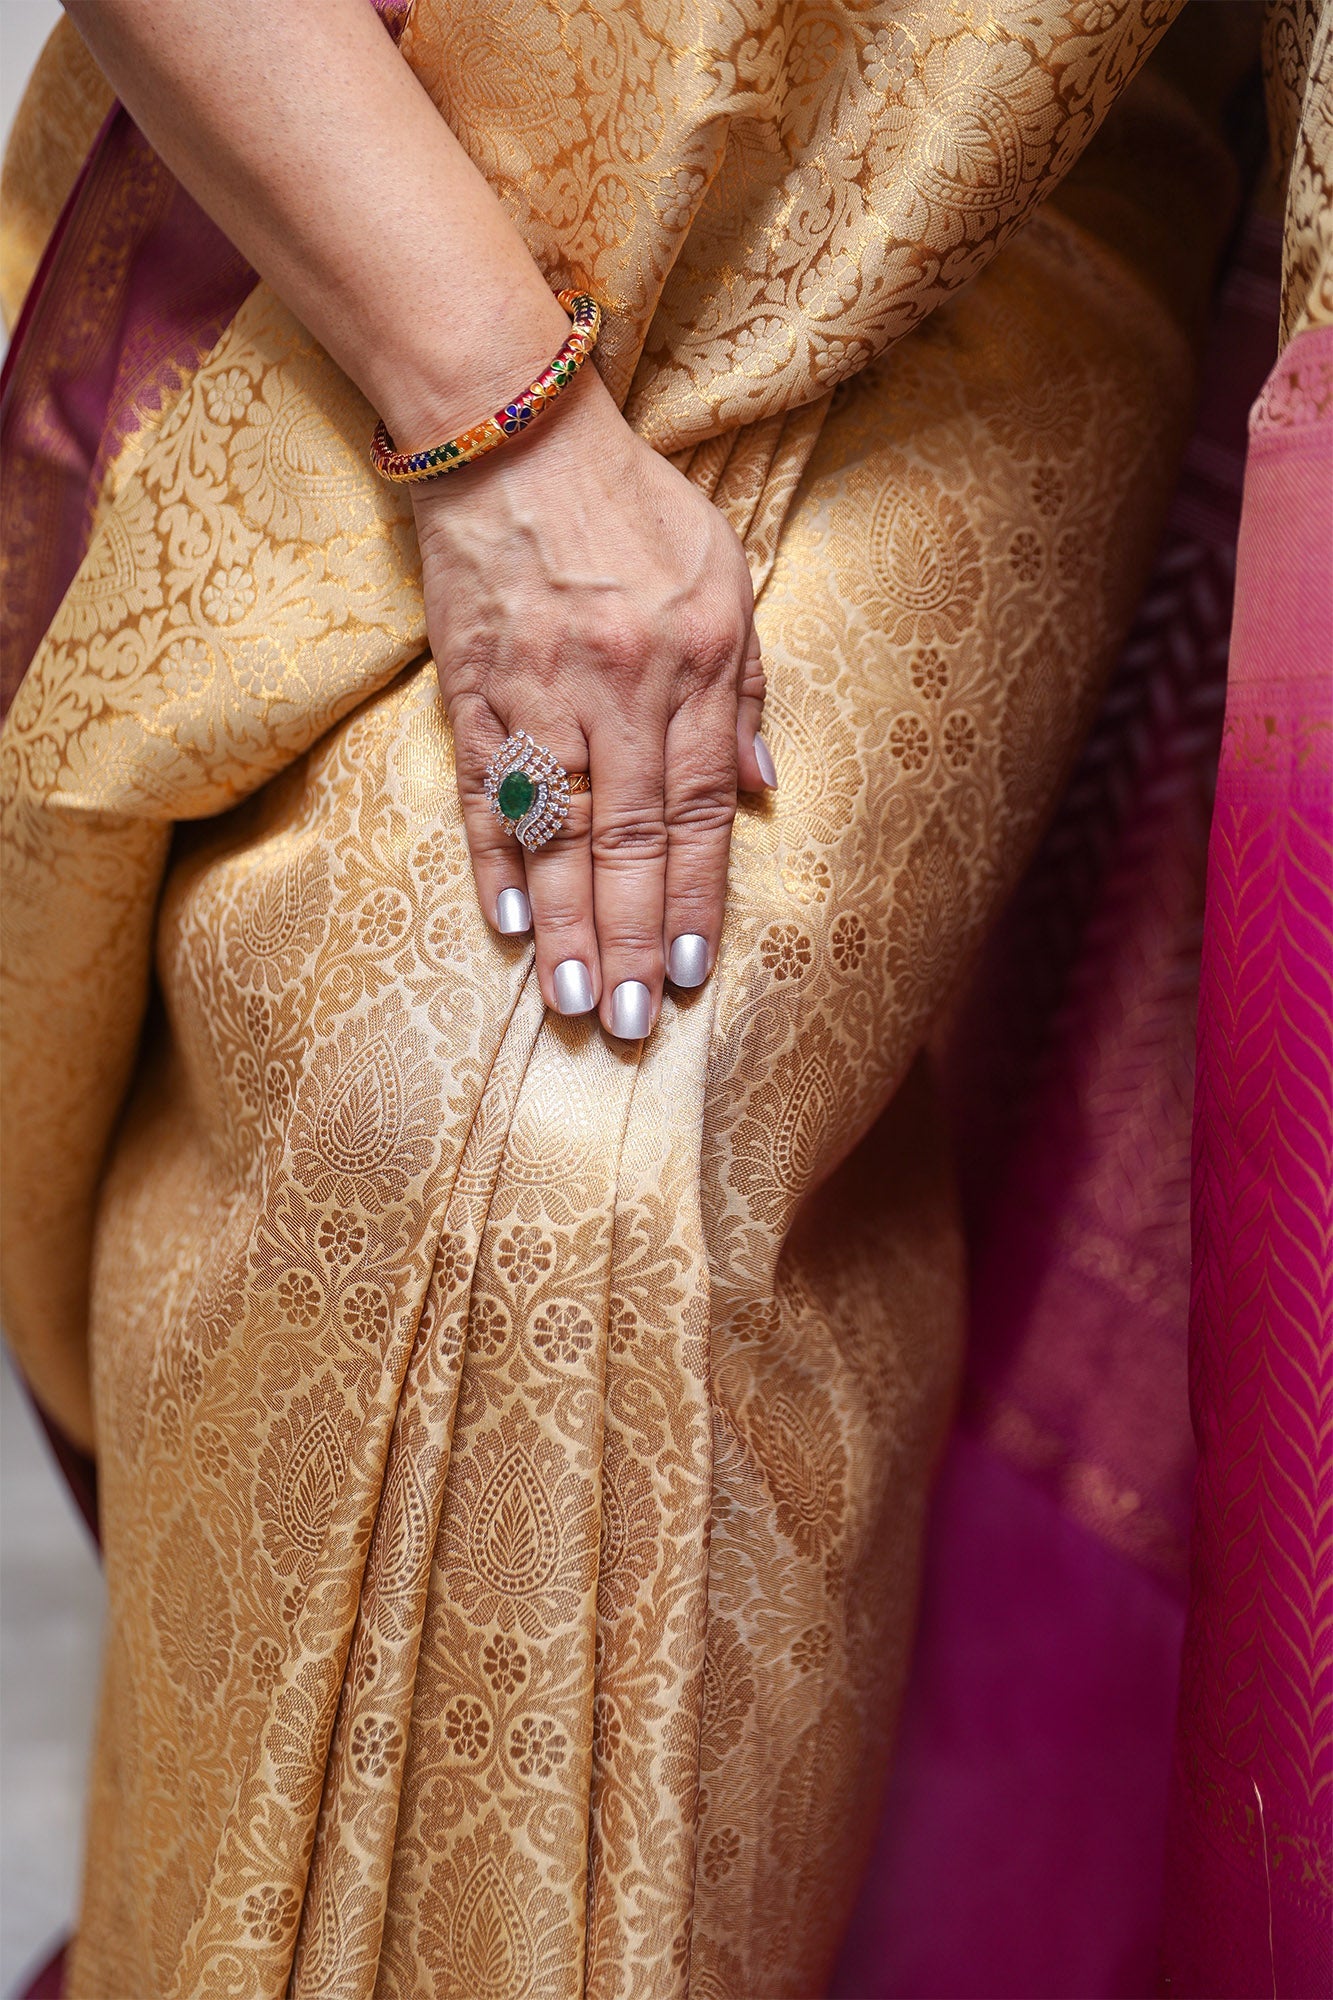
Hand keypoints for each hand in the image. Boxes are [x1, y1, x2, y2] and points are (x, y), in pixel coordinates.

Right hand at [412, 366, 772, 1037]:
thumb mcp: (726, 576)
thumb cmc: (632, 507)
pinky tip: (508, 926)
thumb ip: (745, 692)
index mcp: (694, 665)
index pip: (696, 811)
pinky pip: (487, 790)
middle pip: (629, 840)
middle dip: (635, 937)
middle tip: (636, 1022)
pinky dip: (496, 861)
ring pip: (558, 830)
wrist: (516, 434)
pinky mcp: (473, 686)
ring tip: (576, 1003)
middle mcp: (620, 689)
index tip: (694, 972)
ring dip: (568, 924)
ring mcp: (540, 692)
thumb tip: (760, 794)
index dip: (696, 899)